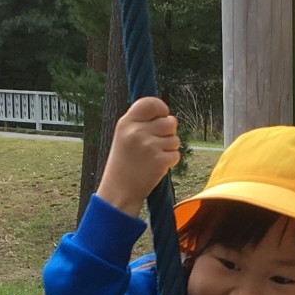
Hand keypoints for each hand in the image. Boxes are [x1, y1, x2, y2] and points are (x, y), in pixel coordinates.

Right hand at [96, 95, 179, 213]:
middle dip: (168, 133)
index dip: (161, 108)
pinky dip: (170, 161)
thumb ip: (144, 124)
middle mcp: (137, 132)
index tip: (163, 115)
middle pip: (169, 122)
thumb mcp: (124, 137)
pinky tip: (156, 167)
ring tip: (153, 158)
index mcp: (126, 123)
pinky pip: (176, 154)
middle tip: (155, 145)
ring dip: (169, 148)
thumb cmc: (124, 164)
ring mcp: (149, 146)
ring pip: (175, 139)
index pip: (150, 103)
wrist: (119, 191)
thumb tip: (172, 119)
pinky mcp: (160, 160)